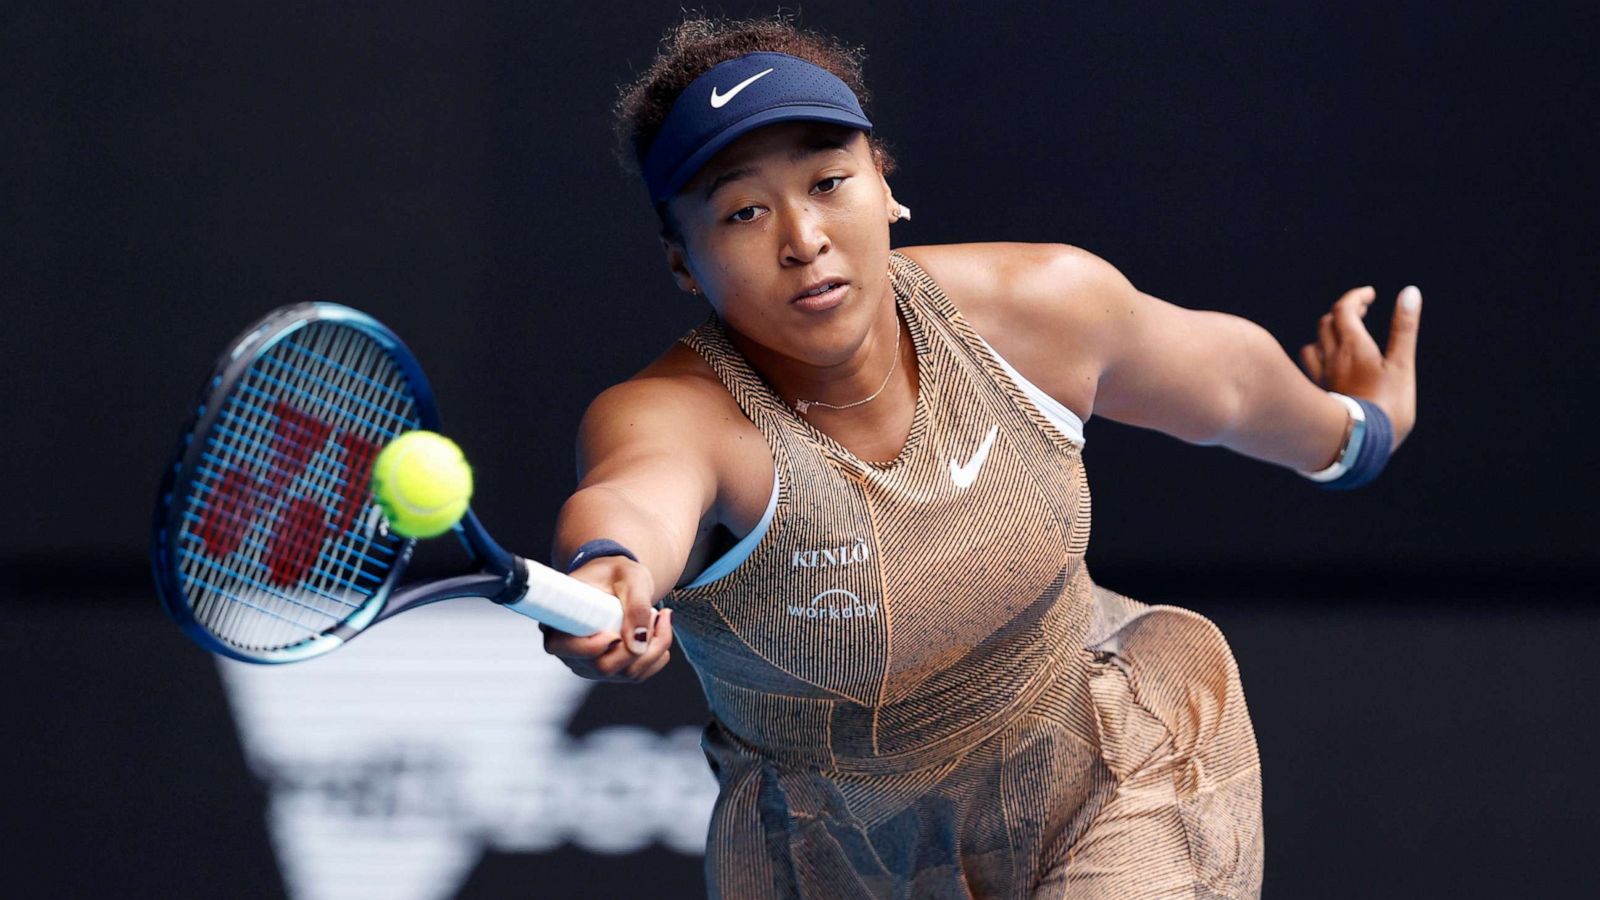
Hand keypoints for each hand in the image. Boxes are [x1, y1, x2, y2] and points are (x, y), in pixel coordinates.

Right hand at [539, 555, 674, 682]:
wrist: (618, 580)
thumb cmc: (617, 573)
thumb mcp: (631, 578)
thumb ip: (636, 606)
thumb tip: (638, 644)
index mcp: (561, 621)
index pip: (564, 648)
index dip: (590, 646)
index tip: (614, 632)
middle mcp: (571, 650)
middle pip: (604, 667)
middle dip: (638, 644)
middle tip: (654, 613)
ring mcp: (590, 664)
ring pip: (628, 674)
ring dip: (654, 647)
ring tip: (658, 615)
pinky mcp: (611, 671)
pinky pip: (639, 674)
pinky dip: (658, 654)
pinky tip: (660, 631)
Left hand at [1299, 285, 1421, 451]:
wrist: (1358, 445)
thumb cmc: (1386, 405)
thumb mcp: (1401, 364)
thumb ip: (1404, 328)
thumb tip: (1410, 292)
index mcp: (1352, 346)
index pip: (1344, 309)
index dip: (1356, 297)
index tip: (1369, 295)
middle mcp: (1331, 358)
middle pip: (1327, 324)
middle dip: (1344, 313)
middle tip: (1362, 311)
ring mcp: (1320, 377)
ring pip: (1313, 346)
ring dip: (1327, 336)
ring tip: (1344, 338)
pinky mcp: (1317, 395)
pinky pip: (1310, 369)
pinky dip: (1319, 358)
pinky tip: (1330, 367)